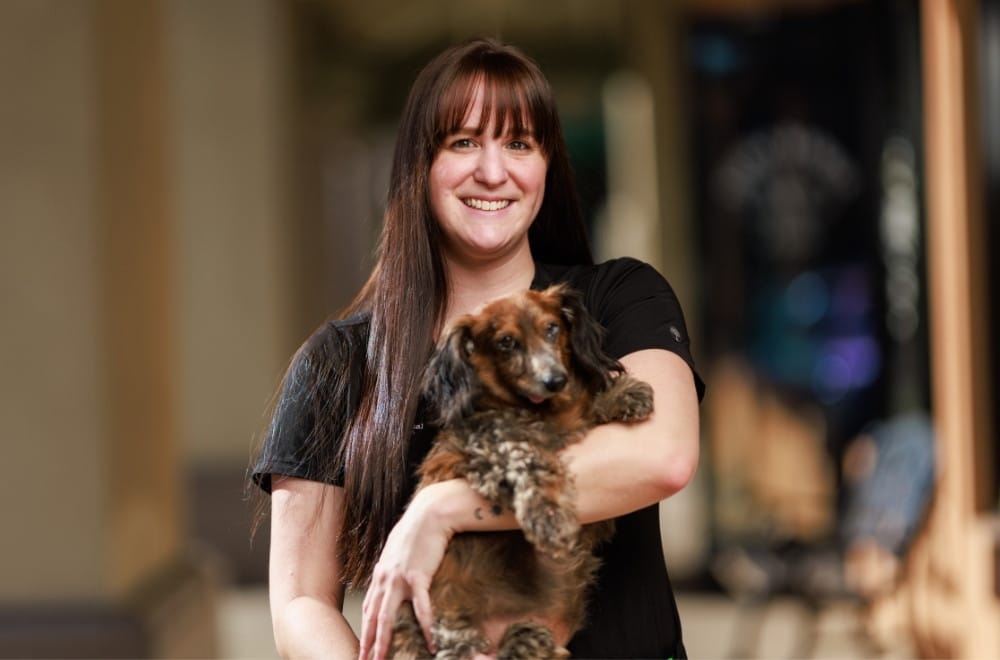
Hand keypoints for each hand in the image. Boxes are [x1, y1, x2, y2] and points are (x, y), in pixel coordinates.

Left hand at [359, 482, 454, 659]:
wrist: (430, 513)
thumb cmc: (417, 529)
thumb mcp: (397, 550)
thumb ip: (393, 567)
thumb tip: (393, 579)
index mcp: (380, 573)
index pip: (368, 607)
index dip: (365, 629)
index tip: (363, 646)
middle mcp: (384, 578)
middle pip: (372, 618)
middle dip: (366, 643)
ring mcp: (399, 578)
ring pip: (387, 618)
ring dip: (383, 642)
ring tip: (382, 659)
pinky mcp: (417, 577)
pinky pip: (421, 608)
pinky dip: (425, 626)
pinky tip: (430, 641)